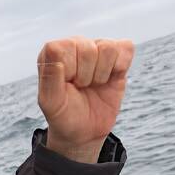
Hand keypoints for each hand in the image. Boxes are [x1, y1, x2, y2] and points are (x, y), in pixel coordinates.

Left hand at [37, 37, 134, 162]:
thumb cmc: (64, 114)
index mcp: (53, 52)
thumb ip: (49, 78)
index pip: (63, 48)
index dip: (69, 71)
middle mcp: (75, 44)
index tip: (66, 85)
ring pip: (108, 48)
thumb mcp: (51, 104)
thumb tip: (55, 50)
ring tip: (92, 84)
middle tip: (80, 88)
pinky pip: (126, 48)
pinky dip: (120, 67)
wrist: (84, 130)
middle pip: (88, 49)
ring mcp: (97, 47)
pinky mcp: (118, 54)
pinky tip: (108, 79)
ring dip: (101, 74)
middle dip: (85, 76)